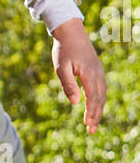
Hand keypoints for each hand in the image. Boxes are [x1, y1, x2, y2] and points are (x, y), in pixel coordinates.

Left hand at [52, 19, 105, 133]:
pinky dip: (98, 100)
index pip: (93, 98)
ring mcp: (99, 71)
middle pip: (100, 99)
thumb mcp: (61, 67)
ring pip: (102, 94)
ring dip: (98, 109)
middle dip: (96, 116)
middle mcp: (97, 73)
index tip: (88, 126)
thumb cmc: (63, 49)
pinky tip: (93, 106)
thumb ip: (68, 85)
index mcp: (89, 74)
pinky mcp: (96, 70)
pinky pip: (101, 88)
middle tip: (91, 131)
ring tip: (92, 122)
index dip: (92, 113)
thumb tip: (75, 103)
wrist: (71, 31)